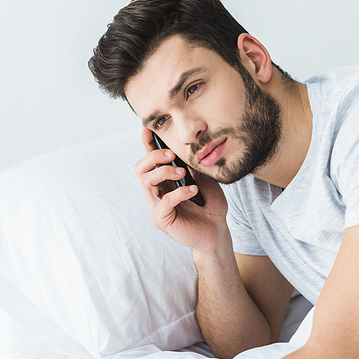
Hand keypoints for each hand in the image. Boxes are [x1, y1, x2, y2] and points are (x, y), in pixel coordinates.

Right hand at [134, 127, 228, 254]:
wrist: (217, 230)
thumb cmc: (210, 204)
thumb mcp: (203, 177)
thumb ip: (191, 164)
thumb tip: (185, 144)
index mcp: (164, 179)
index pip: (150, 159)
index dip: (147, 143)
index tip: (148, 128)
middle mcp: (156, 191)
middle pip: (141, 168)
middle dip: (153, 156)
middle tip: (171, 154)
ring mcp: (156, 206)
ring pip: (146, 182)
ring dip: (164, 172)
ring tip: (183, 172)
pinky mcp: (161, 219)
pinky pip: (164, 202)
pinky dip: (179, 193)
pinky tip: (193, 190)